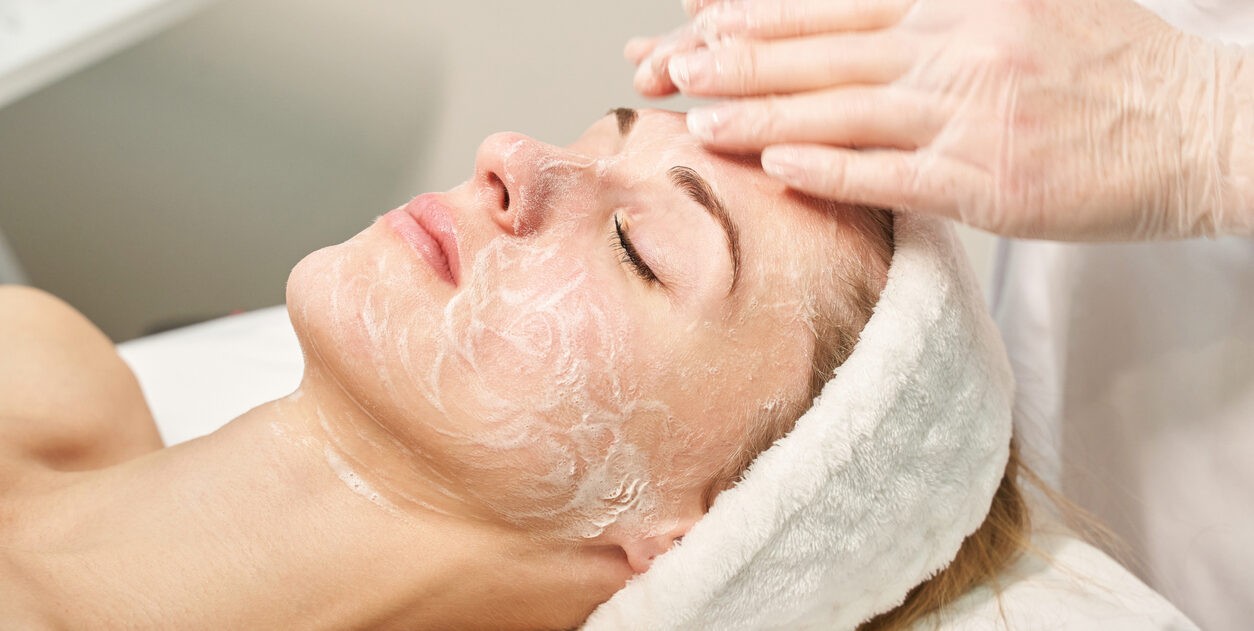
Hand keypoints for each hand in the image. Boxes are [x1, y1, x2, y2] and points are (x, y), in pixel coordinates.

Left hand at [628, 0, 1253, 240]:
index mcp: (962, 3)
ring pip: (842, 110)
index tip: (697, 21)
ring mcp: (972, 115)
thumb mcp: (1027, 6)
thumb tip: (868, 18)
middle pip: (820, 52)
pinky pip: (892, 174)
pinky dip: (830, 168)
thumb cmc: (1115, 69)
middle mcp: (958, 48)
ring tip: (693, 117)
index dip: (758, 13)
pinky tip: (776, 166)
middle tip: (664, 66)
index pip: (834, 5)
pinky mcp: (989, 183)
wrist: (1201, 126)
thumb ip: (944, 10)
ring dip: (761, 114)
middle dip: (734, 59)